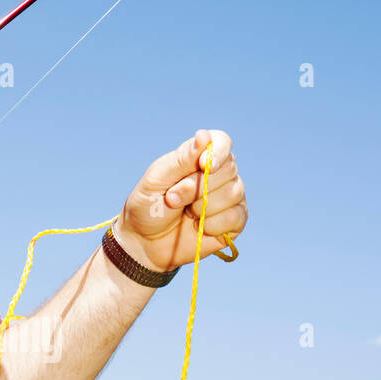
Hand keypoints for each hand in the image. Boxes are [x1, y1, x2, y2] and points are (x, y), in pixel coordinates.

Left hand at [114, 128, 247, 273]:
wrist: (144, 243)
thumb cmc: (148, 207)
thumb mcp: (157, 179)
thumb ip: (182, 159)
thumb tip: (204, 136)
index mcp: (200, 157)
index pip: (222, 142)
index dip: (217, 153)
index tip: (202, 166)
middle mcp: (220, 174)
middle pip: (228, 170)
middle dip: (197, 188)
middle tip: (173, 199)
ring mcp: (230, 197)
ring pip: (233, 193)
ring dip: (203, 207)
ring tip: (186, 214)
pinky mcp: (234, 221)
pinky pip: (235, 217)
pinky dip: (213, 224)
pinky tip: (199, 226)